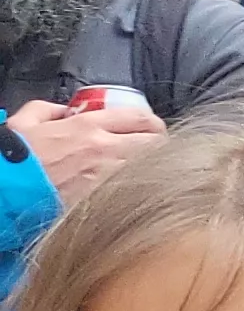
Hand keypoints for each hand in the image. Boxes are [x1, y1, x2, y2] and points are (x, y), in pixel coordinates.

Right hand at [8, 97, 162, 204]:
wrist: (5, 191)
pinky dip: (140, 188)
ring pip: (152, 168)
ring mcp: (108, 177)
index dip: (153, 122)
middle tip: (157, 148)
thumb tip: (66, 110)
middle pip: (157, 142)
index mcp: (87, 126)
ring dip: (155, 166)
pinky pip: (136, 190)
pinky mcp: (105, 200)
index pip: (140, 117)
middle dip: (161, 144)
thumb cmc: (14, 159)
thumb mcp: (25, 123)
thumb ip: (49, 110)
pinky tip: (134, 188)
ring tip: (149, 168)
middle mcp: (105, 149)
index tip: (152, 127)